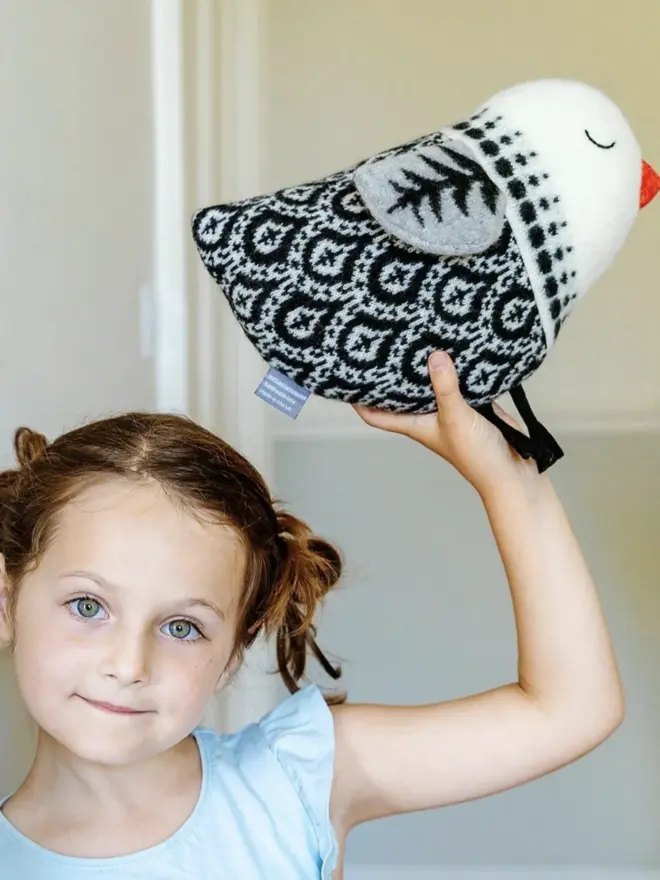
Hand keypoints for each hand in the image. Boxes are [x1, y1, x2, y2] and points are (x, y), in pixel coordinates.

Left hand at [353, 351, 542, 498]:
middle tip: (381, 344)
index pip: (376, 414)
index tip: (347, 377)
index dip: (359, 400)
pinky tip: (457, 348)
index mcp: (415, 424)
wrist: (510, 472)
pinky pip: (459, 381)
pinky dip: (457, 368)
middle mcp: (428, 416)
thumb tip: (434, 356)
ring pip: (432, 384)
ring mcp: (450, 410)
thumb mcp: (456, 418)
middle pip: (401, 393)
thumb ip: (445, 388)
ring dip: (426, 367)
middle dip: (392, 373)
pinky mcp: (472, 404)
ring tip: (416, 336)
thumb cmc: (478, 458)